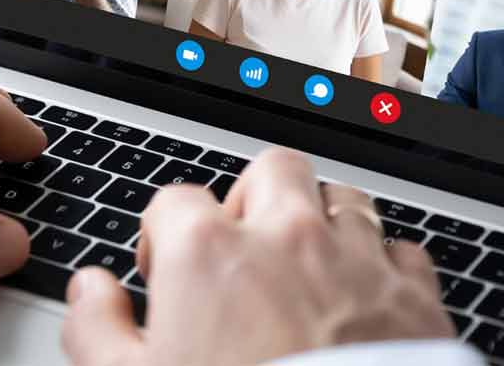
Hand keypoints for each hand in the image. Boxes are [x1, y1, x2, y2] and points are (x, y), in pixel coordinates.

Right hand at [63, 149, 452, 364]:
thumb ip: (97, 332)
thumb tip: (90, 294)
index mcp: (208, 253)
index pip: (175, 202)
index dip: (164, 236)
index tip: (166, 272)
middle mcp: (286, 237)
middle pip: (271, 171)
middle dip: (255, 200)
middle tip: (245, 250)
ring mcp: (356, 260)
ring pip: (344, 198)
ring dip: (324, 221)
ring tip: (308, 268)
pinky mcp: (414, 297)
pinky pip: (403, 251)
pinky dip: (384, 268)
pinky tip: (367, 303)